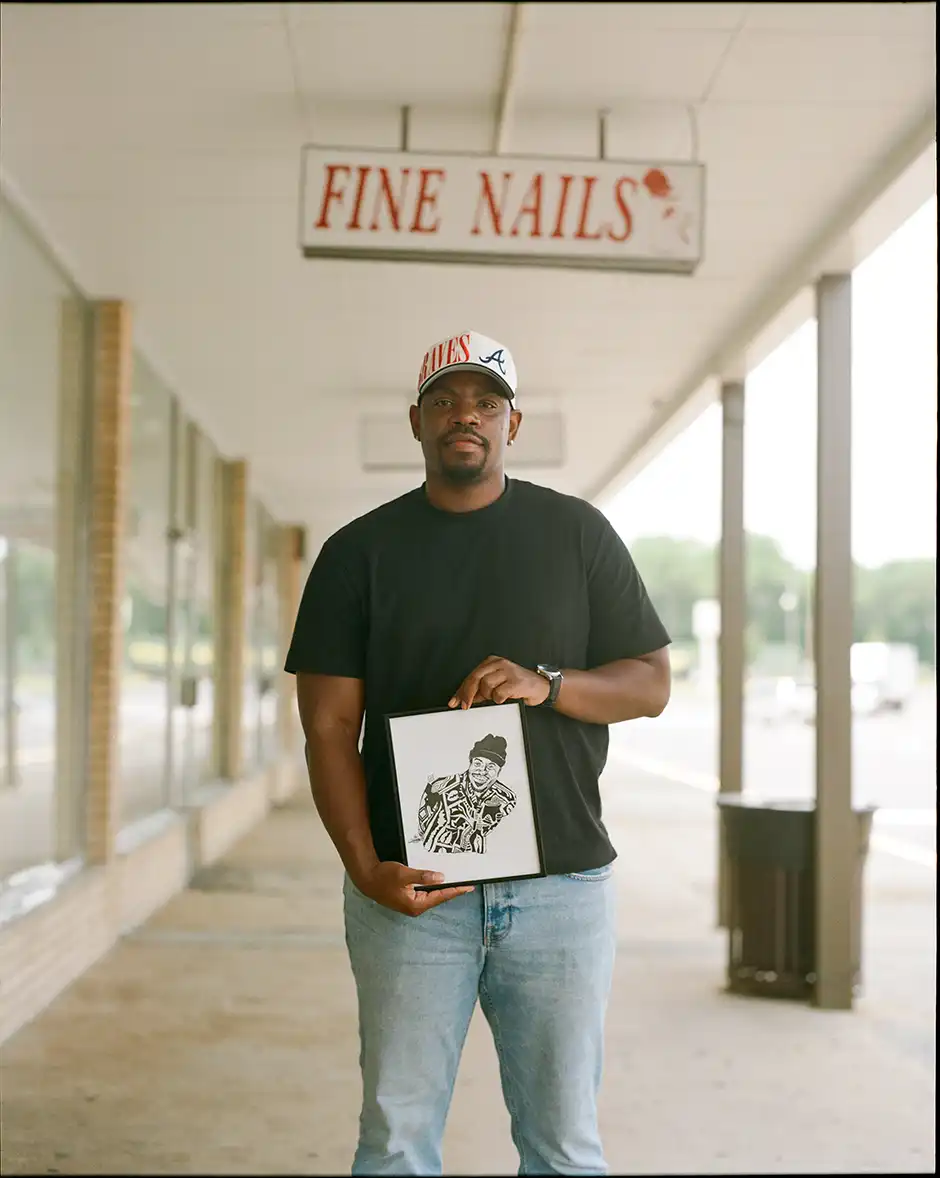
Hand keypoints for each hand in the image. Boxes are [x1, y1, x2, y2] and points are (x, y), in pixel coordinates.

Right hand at [354, 861, 473, 916]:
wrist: (367, 879)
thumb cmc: (383, 877)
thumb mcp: (404, 874)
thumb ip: (423, 876)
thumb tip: (441, 877)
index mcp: (416, 904)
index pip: (441, 896)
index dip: (456, 890)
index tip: (468, 887)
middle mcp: (415, 907)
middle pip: (438, 897)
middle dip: (451, 890)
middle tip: (466, 883)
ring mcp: (411, 904)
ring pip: (432, 895)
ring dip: (442, 888)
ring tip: (456, 882)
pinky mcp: (408, 898)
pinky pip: (425, 893)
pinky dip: (433, 887)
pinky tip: (438, 881)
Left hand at [448, 655, 549, 709]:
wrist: (541, 687)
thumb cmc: (518, 686)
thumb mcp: (496, 685)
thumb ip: (481, 690)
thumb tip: (464, 698)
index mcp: (492, 662)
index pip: (471, 675)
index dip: (461, 690)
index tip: (455, 702)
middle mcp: (499, 664)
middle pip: (475, 677)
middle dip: (467, 694)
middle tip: (466, 706)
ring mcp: (508, 671)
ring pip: (486, 685)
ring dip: (488, 696)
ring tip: (496, 697)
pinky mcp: (516, 681)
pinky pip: (499, 693)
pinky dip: (499, 698)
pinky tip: (505, 698)